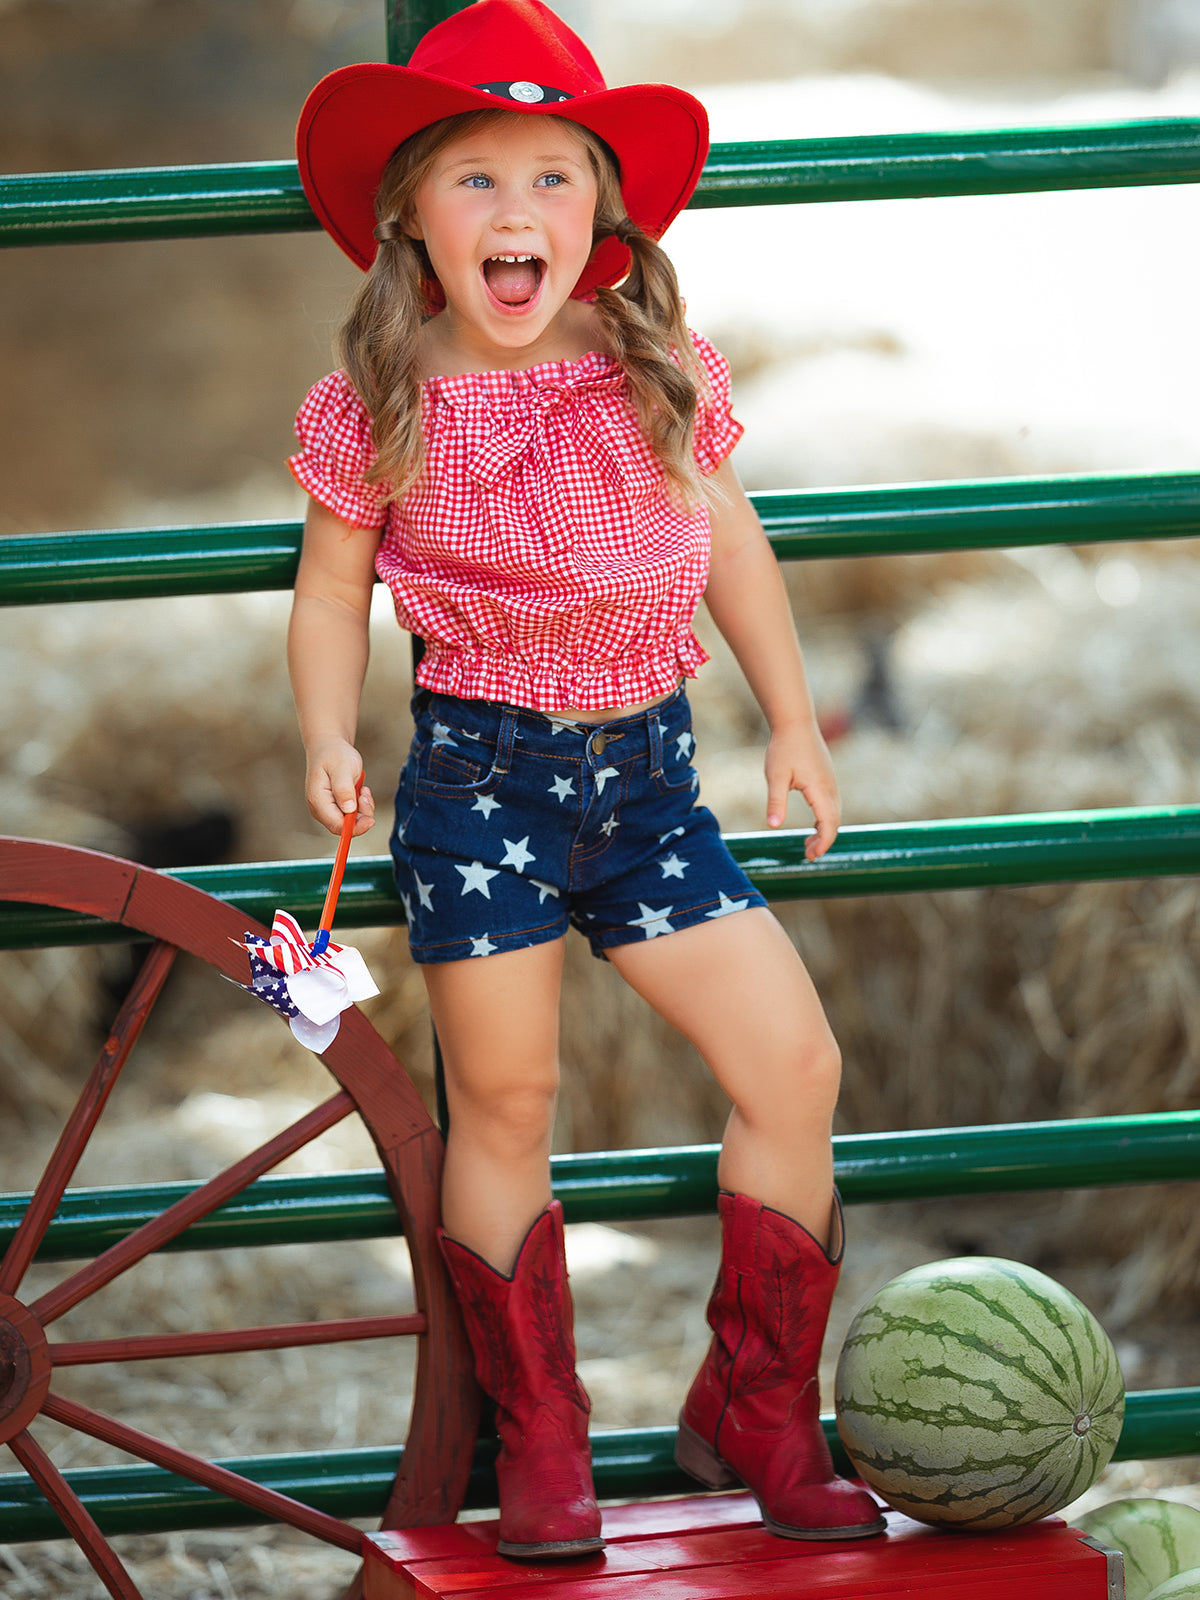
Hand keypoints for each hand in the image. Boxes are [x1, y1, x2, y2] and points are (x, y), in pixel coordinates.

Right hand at [305, 738, 375, 837]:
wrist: (329, 746)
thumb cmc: (334, 754)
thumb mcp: (342, 768)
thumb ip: (344, 788)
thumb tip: (348, 809)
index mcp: (318, 800)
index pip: (336, 825)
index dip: (354, 827)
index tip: (371, 819)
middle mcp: (321, 808)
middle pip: (344, 827)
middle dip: (361, 816)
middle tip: (366, 795)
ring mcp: (328, 808)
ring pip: (350, 822)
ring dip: (363, 809)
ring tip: (363, 790)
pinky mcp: (336, 807)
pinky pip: (353, 815)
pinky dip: (362, 806)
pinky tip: (361, 791)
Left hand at [764, 719, 839, 860]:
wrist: (795, 722)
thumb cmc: (784, 748)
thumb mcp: (775, 776)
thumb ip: (775, 801)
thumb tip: (773, 826)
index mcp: (820, 789)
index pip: (828, 823)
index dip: (822, 842)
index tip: (811, 856)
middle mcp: (830, 787)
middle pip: (834, 822)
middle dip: (823, 841)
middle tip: (807, 855)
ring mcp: (831, 783)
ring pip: (834, 814)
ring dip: (824, 831)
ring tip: (808, 845)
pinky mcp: (827, 779)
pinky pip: (832, 805)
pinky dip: (825, 819)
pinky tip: (813, 825)